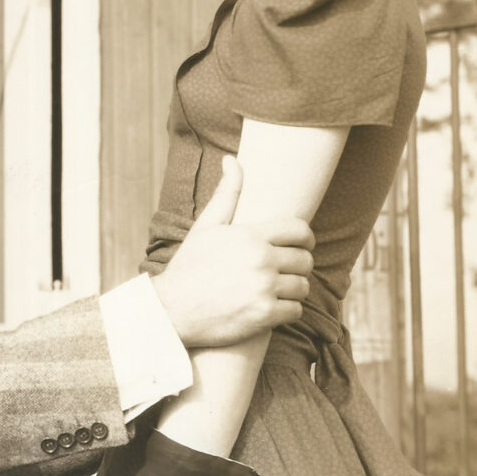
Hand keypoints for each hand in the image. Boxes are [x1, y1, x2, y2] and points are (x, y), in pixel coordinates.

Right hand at [152, 156, 313, 346]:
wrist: (171, 309)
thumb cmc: (189, 266)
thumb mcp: (206, 227)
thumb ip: (226, 193)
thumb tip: (232, 159)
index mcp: (251, 236)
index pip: (300, 230)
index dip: (306, 239)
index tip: (301, 246)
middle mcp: (261, 260)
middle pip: (305, 260)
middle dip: (298, 266)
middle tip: (285, 272)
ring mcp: (264, 288)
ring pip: (303, 286)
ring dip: (294, 290)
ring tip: (278, 291)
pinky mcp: (264, 315)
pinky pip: (295, 311)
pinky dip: (287, 311)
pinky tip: (272, 309)